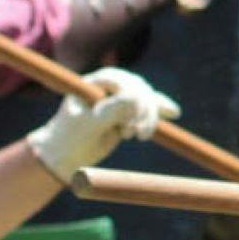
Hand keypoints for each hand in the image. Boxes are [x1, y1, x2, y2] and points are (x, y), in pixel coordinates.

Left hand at [25, 67, 180, 183]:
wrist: (65, 158)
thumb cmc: (69, 139)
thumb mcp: (88, 125)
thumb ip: (110, 110)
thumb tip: (136, 98)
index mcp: (93, 83)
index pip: (121, 81)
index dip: (132, 97)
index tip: (132, 121)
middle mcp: (108, 87)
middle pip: (138, 89)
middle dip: (143, 111)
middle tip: (138, 135)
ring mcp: (118, 100)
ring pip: (146, 101)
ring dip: (149, 117)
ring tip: (140, 137)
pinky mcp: (127, 114)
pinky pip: (148, 109)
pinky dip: (158, 111)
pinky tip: (173, 113)